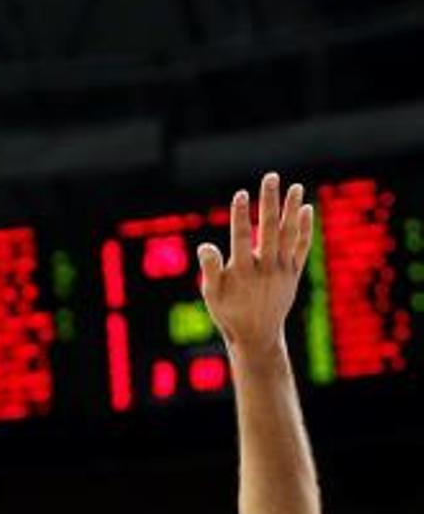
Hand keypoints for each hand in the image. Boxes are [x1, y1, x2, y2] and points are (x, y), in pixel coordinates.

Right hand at [198, 173, 313, 355]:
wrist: (257, 336)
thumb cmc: (229, 312)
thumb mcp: (212, 295)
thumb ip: (210, 270)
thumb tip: (205, 247)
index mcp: (242, 273)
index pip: (241, 239)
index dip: (239, 216)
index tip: (240, 194)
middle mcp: (265, 269)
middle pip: (269, 230)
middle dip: (270, 202)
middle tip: (271, 177)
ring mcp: (282, 271)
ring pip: (289, 236)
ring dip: (292, 210)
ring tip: (295, 187)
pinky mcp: (293, 273)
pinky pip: (301, 248)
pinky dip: (305, 229)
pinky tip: (306, 208)